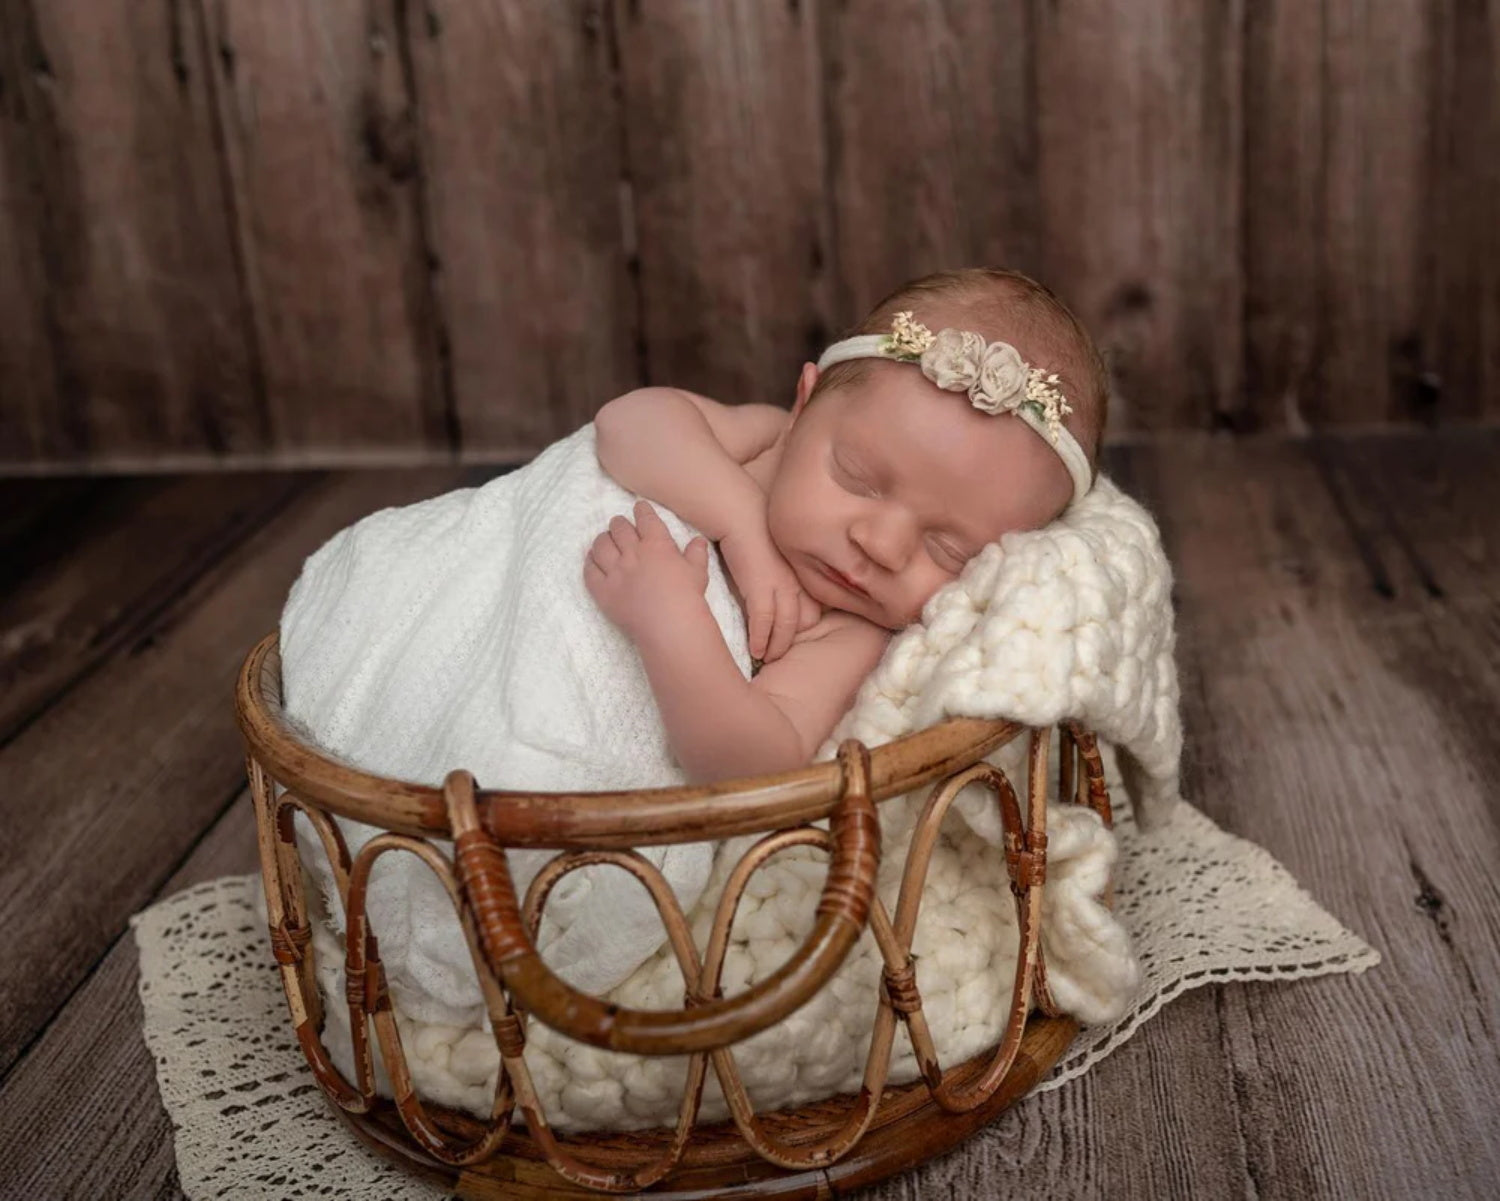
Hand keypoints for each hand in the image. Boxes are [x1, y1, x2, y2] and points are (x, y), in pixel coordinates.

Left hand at [585, 500, 709, 640]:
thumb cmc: (688, 597)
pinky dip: (589, 562)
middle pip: (619, 529)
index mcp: (657, 544)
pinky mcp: (603, 591)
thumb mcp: (698, 572)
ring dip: (602, 539)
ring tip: (604, 540)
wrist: (670, 625)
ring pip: (601, 546)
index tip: (639, 507)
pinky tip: (592, 560)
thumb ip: (696, 554)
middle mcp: (632, 553)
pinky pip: (590, 571)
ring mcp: (615, 572)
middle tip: (619, 524)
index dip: (641, 510)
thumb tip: (698, 541)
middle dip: (618, 523)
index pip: (645, 519)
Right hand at [718, 527, 821, 662]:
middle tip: (779, 656)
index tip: (793, 642)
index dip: (803, 628)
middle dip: (793, 641)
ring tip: (767, 658)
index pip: (814, 611)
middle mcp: (799, 582)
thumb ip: (784, 578)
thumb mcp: (779, 558)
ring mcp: (782, 586)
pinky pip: (764, 622)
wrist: (741, 515)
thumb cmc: (756, 534)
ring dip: (777, 647)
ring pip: (788, 628)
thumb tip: (778, 598)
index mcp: (804, 575)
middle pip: (807, 623)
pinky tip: (754, 651)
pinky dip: (760, 639)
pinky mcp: (760, 587)